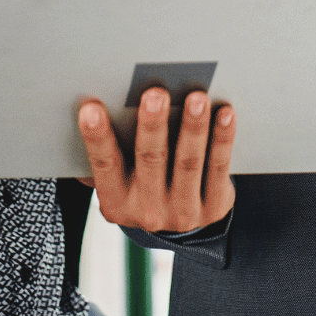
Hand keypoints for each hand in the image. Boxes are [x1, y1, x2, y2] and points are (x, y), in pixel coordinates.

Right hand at [76, 88, 235, 233]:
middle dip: (152, 125)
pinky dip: (222, 139)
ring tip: (196, 98)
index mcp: (116, 202)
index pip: (104, 165)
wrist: (180, 222)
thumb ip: (107, 153)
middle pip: (150, 161)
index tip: (90, 108)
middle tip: (155, 94)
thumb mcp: (119, 178)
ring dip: (192, 128)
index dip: (96, 137)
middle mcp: (147, 211)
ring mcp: (182, 212)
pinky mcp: (214, 207)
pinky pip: (218, 168)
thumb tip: (92, 104)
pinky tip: (224, 114)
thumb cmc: (142, 180)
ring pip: (187, 163)